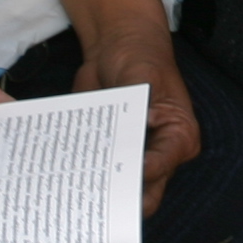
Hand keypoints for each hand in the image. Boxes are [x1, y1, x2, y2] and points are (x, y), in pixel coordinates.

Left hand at [73, 23, 200, 216]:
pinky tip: (63, 173)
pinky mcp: (109, 151)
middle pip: (143, 190)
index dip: (138, 176)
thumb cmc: (140, 55)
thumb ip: (141, 105)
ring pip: (117, 185)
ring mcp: (133, 155)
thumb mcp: (144, 76)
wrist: (116, 45)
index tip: (114, 178)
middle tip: (92, 197)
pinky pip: (96, 170)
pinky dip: (81, 172)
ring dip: (96, 187)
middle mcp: (160, 152)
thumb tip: (135, 133)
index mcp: (179, 136)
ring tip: (73, 188)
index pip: (160, 167)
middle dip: (118, 195)